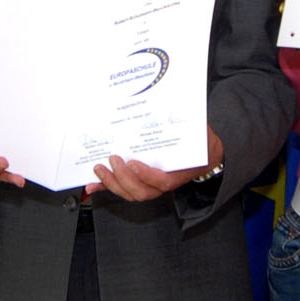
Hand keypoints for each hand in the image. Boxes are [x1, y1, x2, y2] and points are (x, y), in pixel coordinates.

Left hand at [87, 128, 223, 200]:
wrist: (206, 155)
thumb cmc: (199, 144)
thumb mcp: (198, 133)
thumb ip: (187, 124)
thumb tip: (177, 107)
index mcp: (178, 173)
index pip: (161, 181)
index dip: (146, 175)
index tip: (133, 163)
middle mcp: (162, 183)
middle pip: (141, 192)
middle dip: (123, 178)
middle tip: (113, 159)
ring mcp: (151, 186)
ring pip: (130, 193)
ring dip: (112, 183)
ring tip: (99, 169)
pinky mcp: (140, 183)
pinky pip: (123, 189)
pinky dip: (106, 187)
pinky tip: (93, 184)